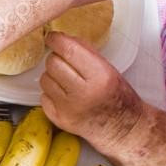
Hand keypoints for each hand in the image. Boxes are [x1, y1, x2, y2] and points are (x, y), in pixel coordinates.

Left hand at [40, 33, 145, 156]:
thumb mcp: (109, 69)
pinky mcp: (59, 120)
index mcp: (100, 76)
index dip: (56, 40)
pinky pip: (43, 96)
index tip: (52, 37)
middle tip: (64, 61)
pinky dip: (50, 93)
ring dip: (52, 75)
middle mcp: (82, 93)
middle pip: (53, 64)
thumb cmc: (117, 96)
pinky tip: (64, 95)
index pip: (69, 50)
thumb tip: (63, 39)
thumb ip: (87, 53)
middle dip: (56, 58)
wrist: (121, 129)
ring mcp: (68, 109)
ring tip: (66, 80)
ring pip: (44, 79)